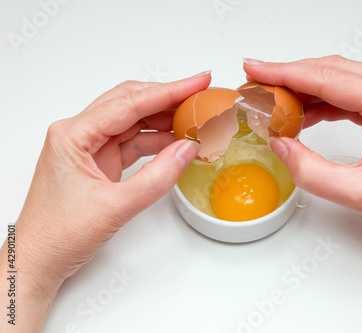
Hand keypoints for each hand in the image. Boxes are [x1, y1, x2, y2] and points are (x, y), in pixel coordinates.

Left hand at [0, 73, 210, 331]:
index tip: (198, 82)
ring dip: (165, 120)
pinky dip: (157, 141)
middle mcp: (80, 133)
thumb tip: (188, 149)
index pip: (130, 103)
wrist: (39, 261)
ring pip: (134, 121)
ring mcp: (90, 147)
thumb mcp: (115, 207)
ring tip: (196, 118)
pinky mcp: (100, 161)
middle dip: (169, 98)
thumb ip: (157, 177)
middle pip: (131, 103)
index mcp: (74, 135)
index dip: (169, 91)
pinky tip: (178, 141)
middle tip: (202, 95)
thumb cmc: (58, 235)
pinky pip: (134, 141)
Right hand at [244, 56, 361, 331]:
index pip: (327, 78)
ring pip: (342, 79)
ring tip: (275, 100)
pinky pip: (353, 94)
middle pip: (333, 70)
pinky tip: (304, 113)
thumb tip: (280, 144)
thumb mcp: (357, 193)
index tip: (255, 70)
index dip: (284, 72)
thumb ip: (309, 170)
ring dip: (307, 87)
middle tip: (258, 82)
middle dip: (290, 74)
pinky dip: (325, 100)